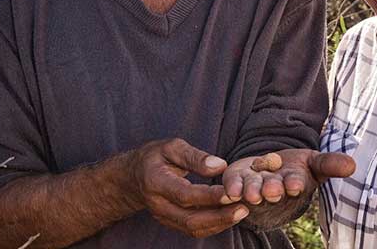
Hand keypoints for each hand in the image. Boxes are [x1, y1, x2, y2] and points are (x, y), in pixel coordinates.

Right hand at [129, 138, 248, 237]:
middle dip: (219, 216)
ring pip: (193, 228)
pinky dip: (213, 225)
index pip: (185, 195)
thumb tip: (220, 165)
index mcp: (156, 182)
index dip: (209, 196)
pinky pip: (193, 230)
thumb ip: (195, 156)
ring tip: (242, 212)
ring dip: (219, 223)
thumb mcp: (172, 147)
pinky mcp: (170, 222)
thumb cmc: (155, 157)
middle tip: (244, 208)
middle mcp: (158, 205)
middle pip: (190, 219)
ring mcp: (163, 217)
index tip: (232, 192)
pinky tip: (230, 216)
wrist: (132, 177)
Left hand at [222, 149, 355, 204]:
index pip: (295, 185)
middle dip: (272, 189)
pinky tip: (231, 189)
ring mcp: (253, 187)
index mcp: (294, 184)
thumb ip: (331, 164)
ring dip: (252, 191)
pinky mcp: (235, 181)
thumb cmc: (295, 167)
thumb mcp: (315, 162)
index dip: (295, 184)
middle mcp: (273, 189)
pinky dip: (231, 187)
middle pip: (272, 190)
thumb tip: (353, 165)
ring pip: (252, 190)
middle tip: (272, 189)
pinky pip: (232, 186)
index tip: (295, 184)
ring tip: (252, 193)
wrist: (269, 168)